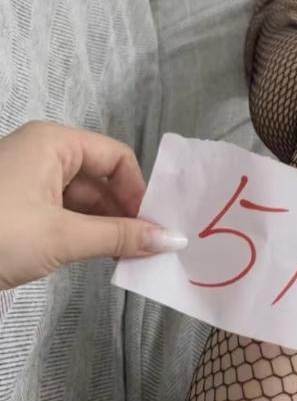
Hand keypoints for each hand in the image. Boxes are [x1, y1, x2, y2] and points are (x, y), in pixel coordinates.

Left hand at [0, 122, 186, 288]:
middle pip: (101, 178)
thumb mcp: (63, 235)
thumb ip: (121, 236)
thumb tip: (174, 239)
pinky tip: (98, 257)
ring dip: (106, 227)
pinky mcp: (18, 207)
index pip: (116, 157)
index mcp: (54, 143)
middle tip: (147, 248)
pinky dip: (83, 233)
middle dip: (125, 212)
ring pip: (83, 199)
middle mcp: (43, 154)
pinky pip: (63, 213)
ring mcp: (27, 181)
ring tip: (127, 257)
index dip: (139, 190)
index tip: (154, 227)